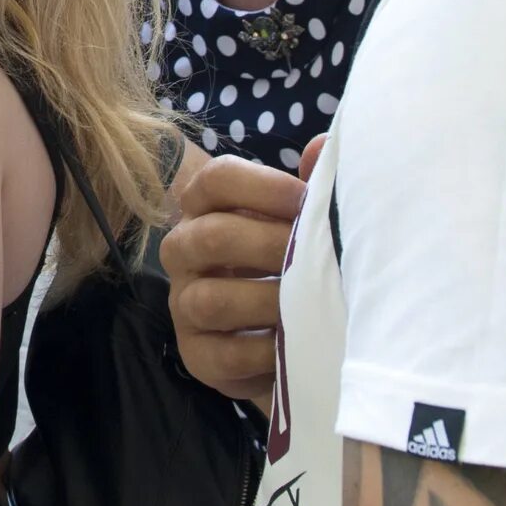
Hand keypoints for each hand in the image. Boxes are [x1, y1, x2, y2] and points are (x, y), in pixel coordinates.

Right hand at [159, 137, 318, 408]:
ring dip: (266, 300)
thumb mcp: (301, 225)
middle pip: (210, 236)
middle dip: (270, 245)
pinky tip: (295, 343)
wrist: (283, 341)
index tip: (306, 200)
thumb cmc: (291, 267)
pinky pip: (223, 353)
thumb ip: (313, 186)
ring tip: (308, 303)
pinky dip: (265, 351)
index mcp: (207, 209)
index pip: (215, 179)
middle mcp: (184, 251)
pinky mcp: (197, 355)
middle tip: (314, 257)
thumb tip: (320, 149)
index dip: (262, 185)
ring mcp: (185, 305)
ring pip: (209, 298)